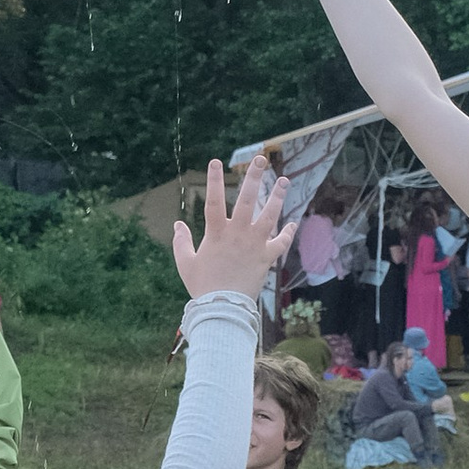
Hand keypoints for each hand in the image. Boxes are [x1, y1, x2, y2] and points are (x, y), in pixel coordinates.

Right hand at [172, 155, 296, 302]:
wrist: (224, 309)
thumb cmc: (202, 286)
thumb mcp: (185, 264)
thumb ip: (181, 242)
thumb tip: (177, 224)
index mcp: (216, 233)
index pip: (213, 200)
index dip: (214, 179)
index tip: (216, 161)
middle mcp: (238, 234)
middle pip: (247, 199)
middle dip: (254, 177)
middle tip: (260, 159)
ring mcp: (255, 244)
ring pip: (269, 215)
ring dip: (277, 196)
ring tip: (284, 180)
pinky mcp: (267, 258)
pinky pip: (280, 242)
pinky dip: (286, 233)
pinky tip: (291, 223)